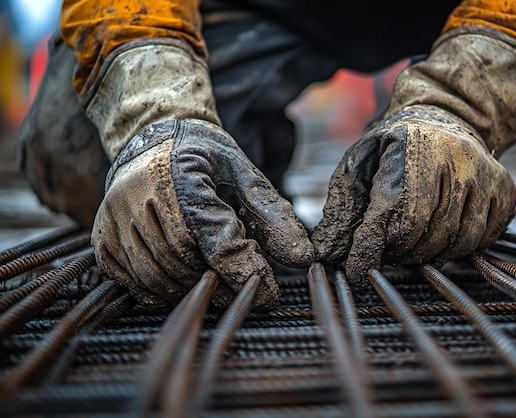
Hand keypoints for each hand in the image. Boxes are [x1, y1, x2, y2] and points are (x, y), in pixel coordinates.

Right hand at [92, 120, 312, 308]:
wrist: (152, 133)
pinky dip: (158, 292)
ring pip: (156, 277)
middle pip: (186, 264)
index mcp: (182, 178)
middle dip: (220, 286)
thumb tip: (302, 257)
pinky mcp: (102, 233)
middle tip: (241, 292)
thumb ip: (272, 213)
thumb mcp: (242, 171)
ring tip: (214, 285)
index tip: (269, 294)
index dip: (247, 273)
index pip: (218, 241)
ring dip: (190, 291)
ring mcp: (116, 217)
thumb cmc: (203, 153)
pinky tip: (180, 282)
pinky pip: (130, 280)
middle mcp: (141, 197)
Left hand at [312, 106, 515, 283]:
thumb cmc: (393, 147)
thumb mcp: (359, 164)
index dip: (372, 248)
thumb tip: (325, 252)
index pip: (395, 213)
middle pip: (426, 232)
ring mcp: (486, 173)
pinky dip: (458, 249)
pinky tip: (438, 240)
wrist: (444, 117)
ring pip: (457, 240)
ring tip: (409, 248)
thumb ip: (341, 208)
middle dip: (399, 253)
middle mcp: (457, 157)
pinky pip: (484, 237)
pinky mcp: (504, 189)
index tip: (357, 271)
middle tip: (385, 253)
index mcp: (414, 147)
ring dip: (427, 255)